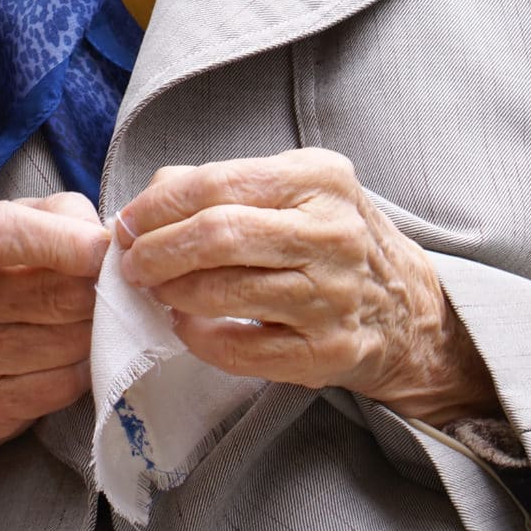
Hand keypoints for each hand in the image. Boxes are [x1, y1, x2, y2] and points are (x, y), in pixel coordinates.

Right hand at [0, 193, 109, 447]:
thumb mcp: (23, 220)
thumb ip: (65, 218)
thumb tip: (110, 250)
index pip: (0, 233)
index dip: (64, 242)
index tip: (105, 249)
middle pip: (51, 292)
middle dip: (97, 289)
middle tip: (112, 286)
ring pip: (66, 341)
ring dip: (96, 329)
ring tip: (88, 319)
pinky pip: (62, 384)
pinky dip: (85, 368)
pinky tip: (72, 355)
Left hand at [114, 148, 495, 425]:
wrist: (405, 308)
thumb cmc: (327, 238)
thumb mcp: (291, 189)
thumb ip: (218, 185)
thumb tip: (144, 204)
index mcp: (318, 178)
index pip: (217, 185)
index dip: (157, 207)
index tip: (126, 224)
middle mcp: (332, 233)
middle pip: (219, 237)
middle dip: (157, 252)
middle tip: (132, 265)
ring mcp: (333, 296)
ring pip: (226, 293)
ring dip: (174, 294)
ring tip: (158, 292)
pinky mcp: (328, 352)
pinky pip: (242, 350)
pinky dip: (200, 339)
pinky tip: (187, 327)